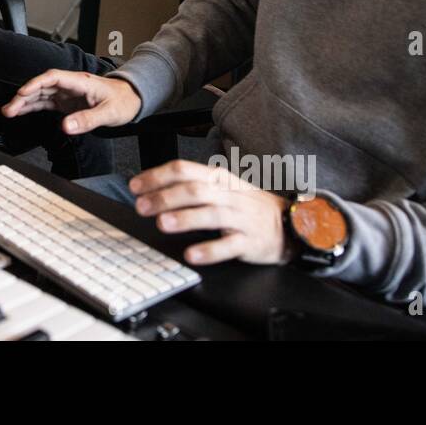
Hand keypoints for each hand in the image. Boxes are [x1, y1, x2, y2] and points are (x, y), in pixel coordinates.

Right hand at [1, 70, 141, 133]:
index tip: (22, 93)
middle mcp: (71, 85)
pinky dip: (33, 106)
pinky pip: (46, 102)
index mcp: (80, 81)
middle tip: (9, 109)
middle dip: (24, 96)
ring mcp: (68, 93)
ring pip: (41, 94)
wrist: (133, 99)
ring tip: (8, 111)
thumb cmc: (123, 101)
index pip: (52, 78)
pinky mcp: (67, 101)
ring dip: (25, 102)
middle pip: (42, 87)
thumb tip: (67, 126)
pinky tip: (21, 112)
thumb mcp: (109, 113)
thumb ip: (88, 119)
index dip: (35, 84)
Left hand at [129, 160, 289, 265]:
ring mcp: (241, 218)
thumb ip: (192, 186)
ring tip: (163, 224)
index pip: (185, 170)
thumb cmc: (248, 206)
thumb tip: (153, 188)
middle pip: (195, 190)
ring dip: (185, 218)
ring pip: (211, 214)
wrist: (290, 224)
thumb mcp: (223, 188)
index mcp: (219, 179)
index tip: (135, 187)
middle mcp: (229, 195)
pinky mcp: (250, 242)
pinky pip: (229, 245)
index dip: (157, 176)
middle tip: (142, 207)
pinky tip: (192, 254)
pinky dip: (210, 250)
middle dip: (165, 197)